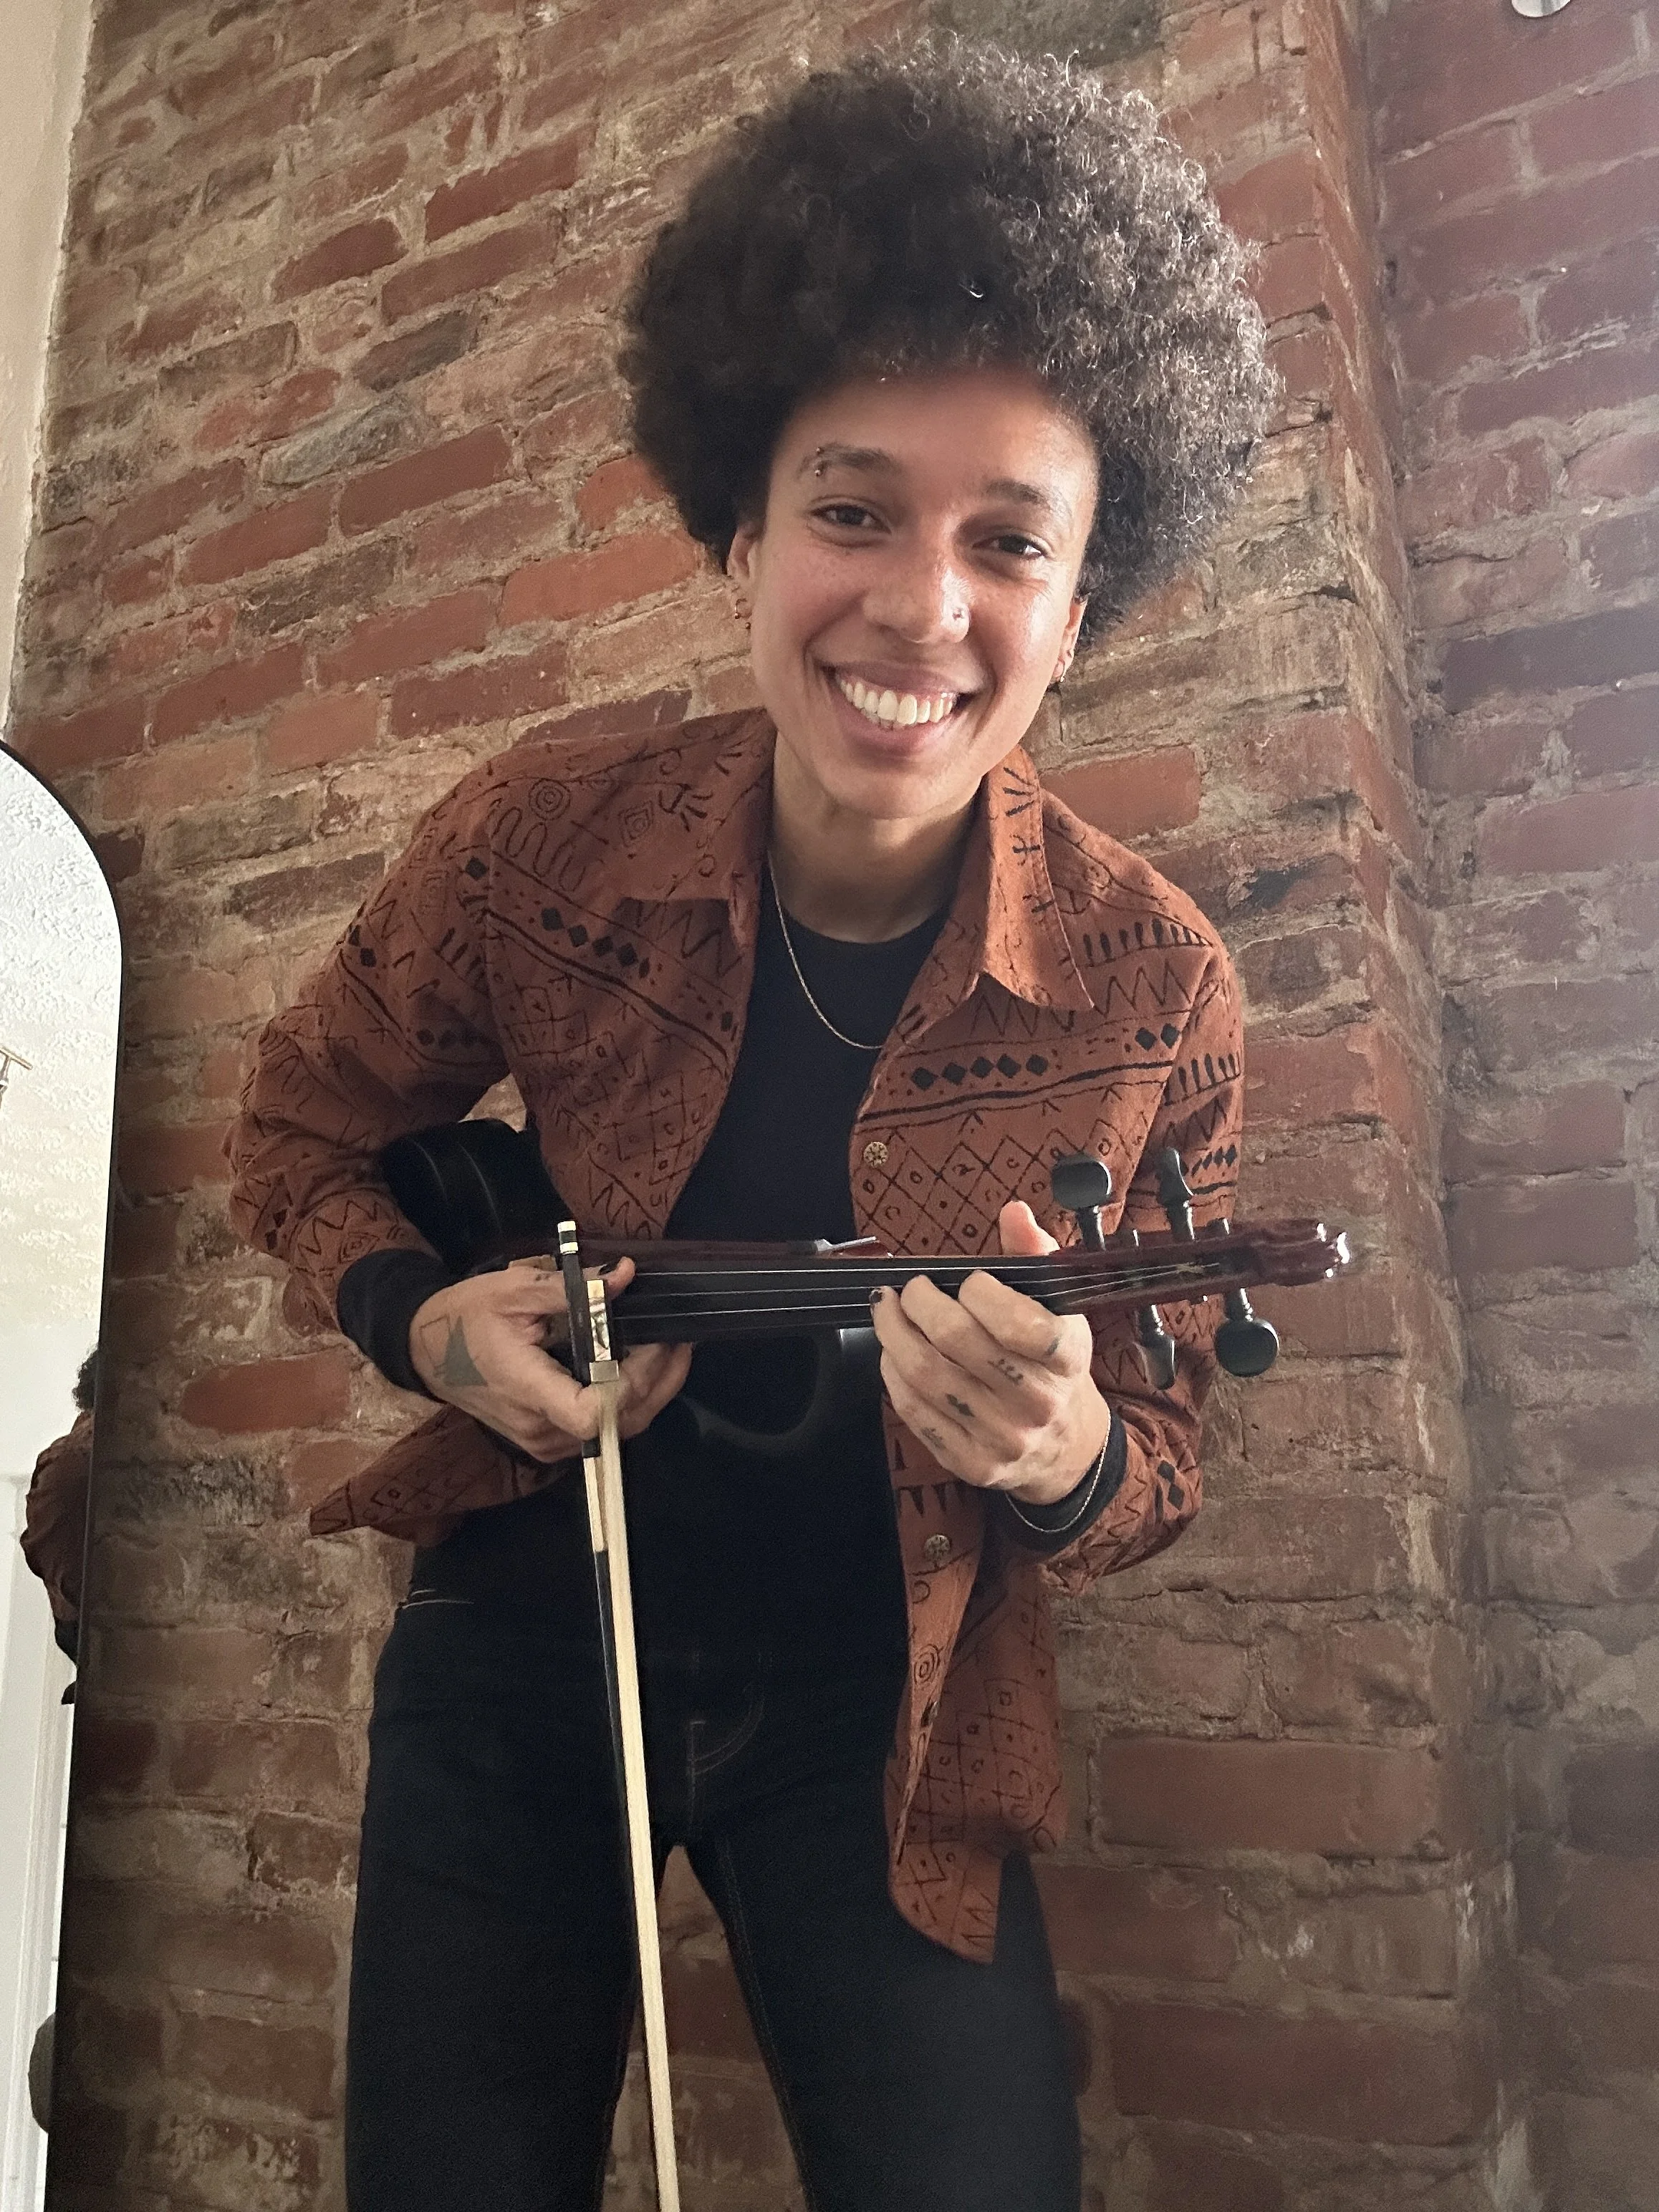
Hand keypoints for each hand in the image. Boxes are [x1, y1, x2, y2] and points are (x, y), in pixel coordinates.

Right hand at [408, 1257, 691, 1462]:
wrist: (428, 1351)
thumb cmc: (467, 1316)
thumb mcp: (514, 1289)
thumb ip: (573, 1286)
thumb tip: (625, 1273)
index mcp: (527, 1390)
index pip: (593, 1413)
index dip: (632, 1382)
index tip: (652, 1340)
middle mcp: (539, 1428)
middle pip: (620, 1423)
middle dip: (659, 1379)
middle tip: (678, 1336)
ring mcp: (545, 1442)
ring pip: (618, 1430)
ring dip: (652, 1390)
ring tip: (670, 1346)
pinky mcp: (549, 1442)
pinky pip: (603, 1428)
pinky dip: (631, 1400)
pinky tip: (643, 1366)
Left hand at [869, 1201, 1110, 1506]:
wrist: (1066, 1446)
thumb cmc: (1054, 1364)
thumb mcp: (1060, 1306)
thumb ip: (1036, 1254)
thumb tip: (1014, 1212)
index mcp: (1067, 1358)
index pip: (1020, 1323)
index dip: (981, 1292)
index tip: (968, 1281)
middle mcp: (1038, 1403)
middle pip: (957, 1341)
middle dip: (919, 1302)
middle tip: (909, 1288)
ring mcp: (1003, 1438)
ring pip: (926, 1375)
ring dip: (893, 1334)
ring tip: (887, 1310)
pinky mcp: (971, 1463)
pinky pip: (915, 1413)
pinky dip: (893, 1375)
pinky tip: (893, 1353)